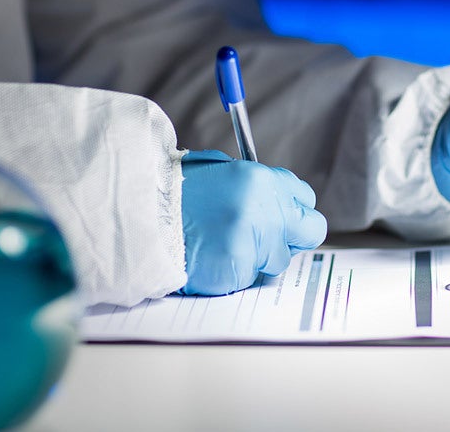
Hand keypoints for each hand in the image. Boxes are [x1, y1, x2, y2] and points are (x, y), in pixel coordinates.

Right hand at [180, 150, 326, 294]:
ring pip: (278, 260)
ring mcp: (253, 241)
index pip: (305, 198)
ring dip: (258, 257)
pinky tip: (210, 258)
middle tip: (267, 238)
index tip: (280, 215)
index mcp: (260, 180)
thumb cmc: (174, 193)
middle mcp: (264, 209)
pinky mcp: (238, 269)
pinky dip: (233, 273)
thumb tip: (278, 202)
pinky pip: (249, 278)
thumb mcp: (221, 172)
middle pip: (310, 230)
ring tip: (222, 245)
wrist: (139, 215)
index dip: (291, 208)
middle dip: (293, 235)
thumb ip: (257, 188)